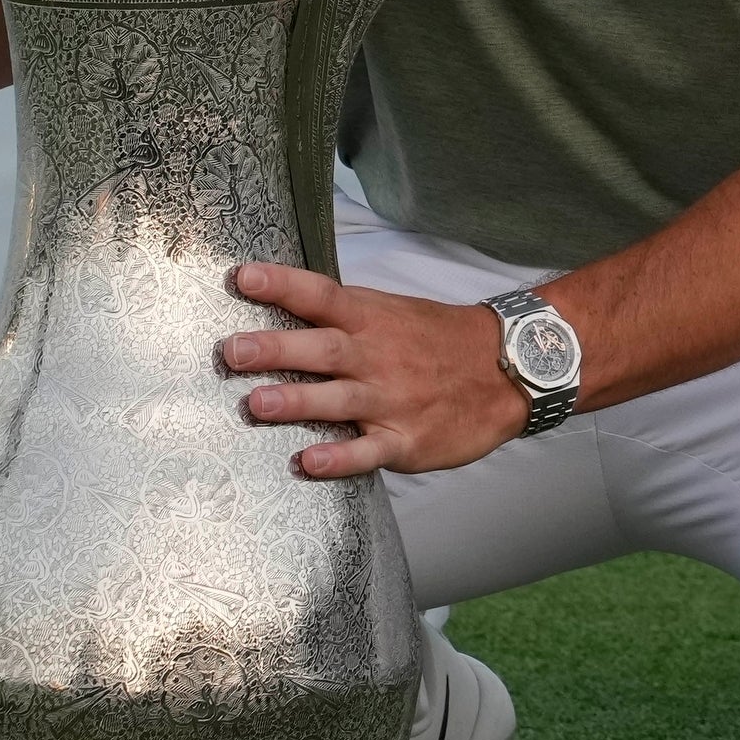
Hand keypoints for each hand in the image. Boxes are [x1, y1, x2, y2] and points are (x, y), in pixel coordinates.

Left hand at [219, 264, 529, 478]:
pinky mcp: (405, 440)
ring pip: (338, 399)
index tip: (242, 278)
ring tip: (256, 405)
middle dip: (275, 349)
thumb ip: (343, 315)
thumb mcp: (394, 312)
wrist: (507, 369)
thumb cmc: (438, 340)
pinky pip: (367, 451)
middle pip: (322, 348)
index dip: (282, 284)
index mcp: (371, 319)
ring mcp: (391, 400)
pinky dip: (339, 457)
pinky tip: (309, 462)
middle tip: (232, 351)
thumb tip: (280, 305)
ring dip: (297, 401)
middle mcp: (376, 356)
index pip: (321, 295)